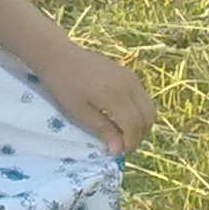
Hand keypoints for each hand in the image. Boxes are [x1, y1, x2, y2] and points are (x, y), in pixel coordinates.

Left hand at [33, 44, 155, 157]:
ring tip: (120, 133)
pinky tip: (119, 117)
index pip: (135, 126)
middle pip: (148, 118)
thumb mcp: (79, 112)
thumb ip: (102, 130)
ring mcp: (131, 78)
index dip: (130, 143)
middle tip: (120, 145)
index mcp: (117, 95)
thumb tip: (118, 151)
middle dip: (138, 135)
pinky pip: (142, 98)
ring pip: (149, 108)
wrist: (59, 56)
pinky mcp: (129, 75)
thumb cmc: (64, 86)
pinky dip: (138, 112)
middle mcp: (130, 85)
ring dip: (140, 124)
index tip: (117, 153)